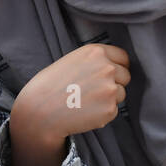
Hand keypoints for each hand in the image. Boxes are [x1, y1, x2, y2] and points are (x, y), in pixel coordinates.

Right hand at [12, 44, 130, 141]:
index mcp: (96, 52)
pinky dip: (102, 113)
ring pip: (121, 94)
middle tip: (92, 90)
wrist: (40, 111)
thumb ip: (94, 61)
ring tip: (85, 101)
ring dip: (108, 99)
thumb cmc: (50, 85)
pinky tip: (84, 112)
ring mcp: (110, 89)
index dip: (117, 66)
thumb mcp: (72, 60)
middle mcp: (107, 68)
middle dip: (114, 83)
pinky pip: (113, 110)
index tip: (107, 74)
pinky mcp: (110, 109)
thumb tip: (114, 67)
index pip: (123, 57)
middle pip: (125, 76)